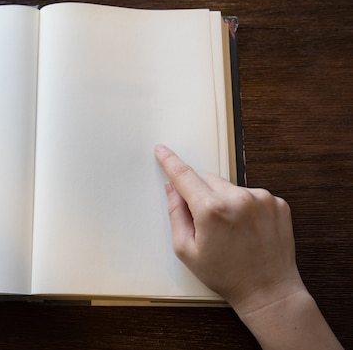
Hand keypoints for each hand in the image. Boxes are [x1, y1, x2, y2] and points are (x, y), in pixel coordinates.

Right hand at [154, 144, 305, 315]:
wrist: (269, 291)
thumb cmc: (225, 275)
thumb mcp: (186, 250)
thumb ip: (176, 214)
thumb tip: (172, 188)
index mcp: (212, 210)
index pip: (185, 176)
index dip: (170, 161)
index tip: (162, 150)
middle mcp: (238, 198)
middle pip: (207, 180)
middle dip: (201, 194)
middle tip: (205, 223)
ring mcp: (262, 199)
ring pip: (229, 187)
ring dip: (224, 200)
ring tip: (231, 231)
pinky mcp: (277, 203)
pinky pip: (251, 194)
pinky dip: (244, 206)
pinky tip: (247, 229)